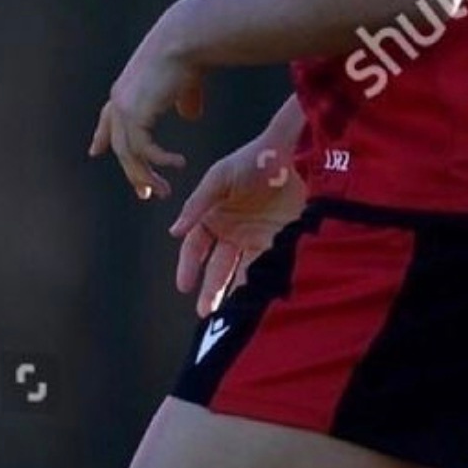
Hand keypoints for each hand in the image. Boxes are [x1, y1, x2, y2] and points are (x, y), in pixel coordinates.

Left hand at [89, 10, 204, 200]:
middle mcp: (120, 100)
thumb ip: (185, 100)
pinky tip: (179, 164)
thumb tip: (191, 116)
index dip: (102, 136)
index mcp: (126, 89)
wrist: (186, 39)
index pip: (109, 118)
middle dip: (133, 171)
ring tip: (163, 191)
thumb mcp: (185, 82)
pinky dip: (161, 160)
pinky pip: (144, 150)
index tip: (95, 151)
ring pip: (129, 154)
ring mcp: (124, 108)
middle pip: (120, 146)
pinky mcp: (135, 115)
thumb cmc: (189, 55)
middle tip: (147, 193)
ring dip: (146, 176)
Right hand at [169, 138, 306, 316]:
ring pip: (240, 273)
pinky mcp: (278, 242)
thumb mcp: (220, 177)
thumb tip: (174, 231)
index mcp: (213, 215)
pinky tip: (253, 299)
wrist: (293, 152)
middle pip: (217, 266)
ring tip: (227, 315)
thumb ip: (197, 204)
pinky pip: (265, 268)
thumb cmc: (253, 159)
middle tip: (205, 311)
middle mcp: (232, 231)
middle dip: (210, 289)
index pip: (195, 246)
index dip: (188, 265)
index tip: (184, 285)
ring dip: (232, 293)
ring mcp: (255, 238)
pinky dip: (258, 284)